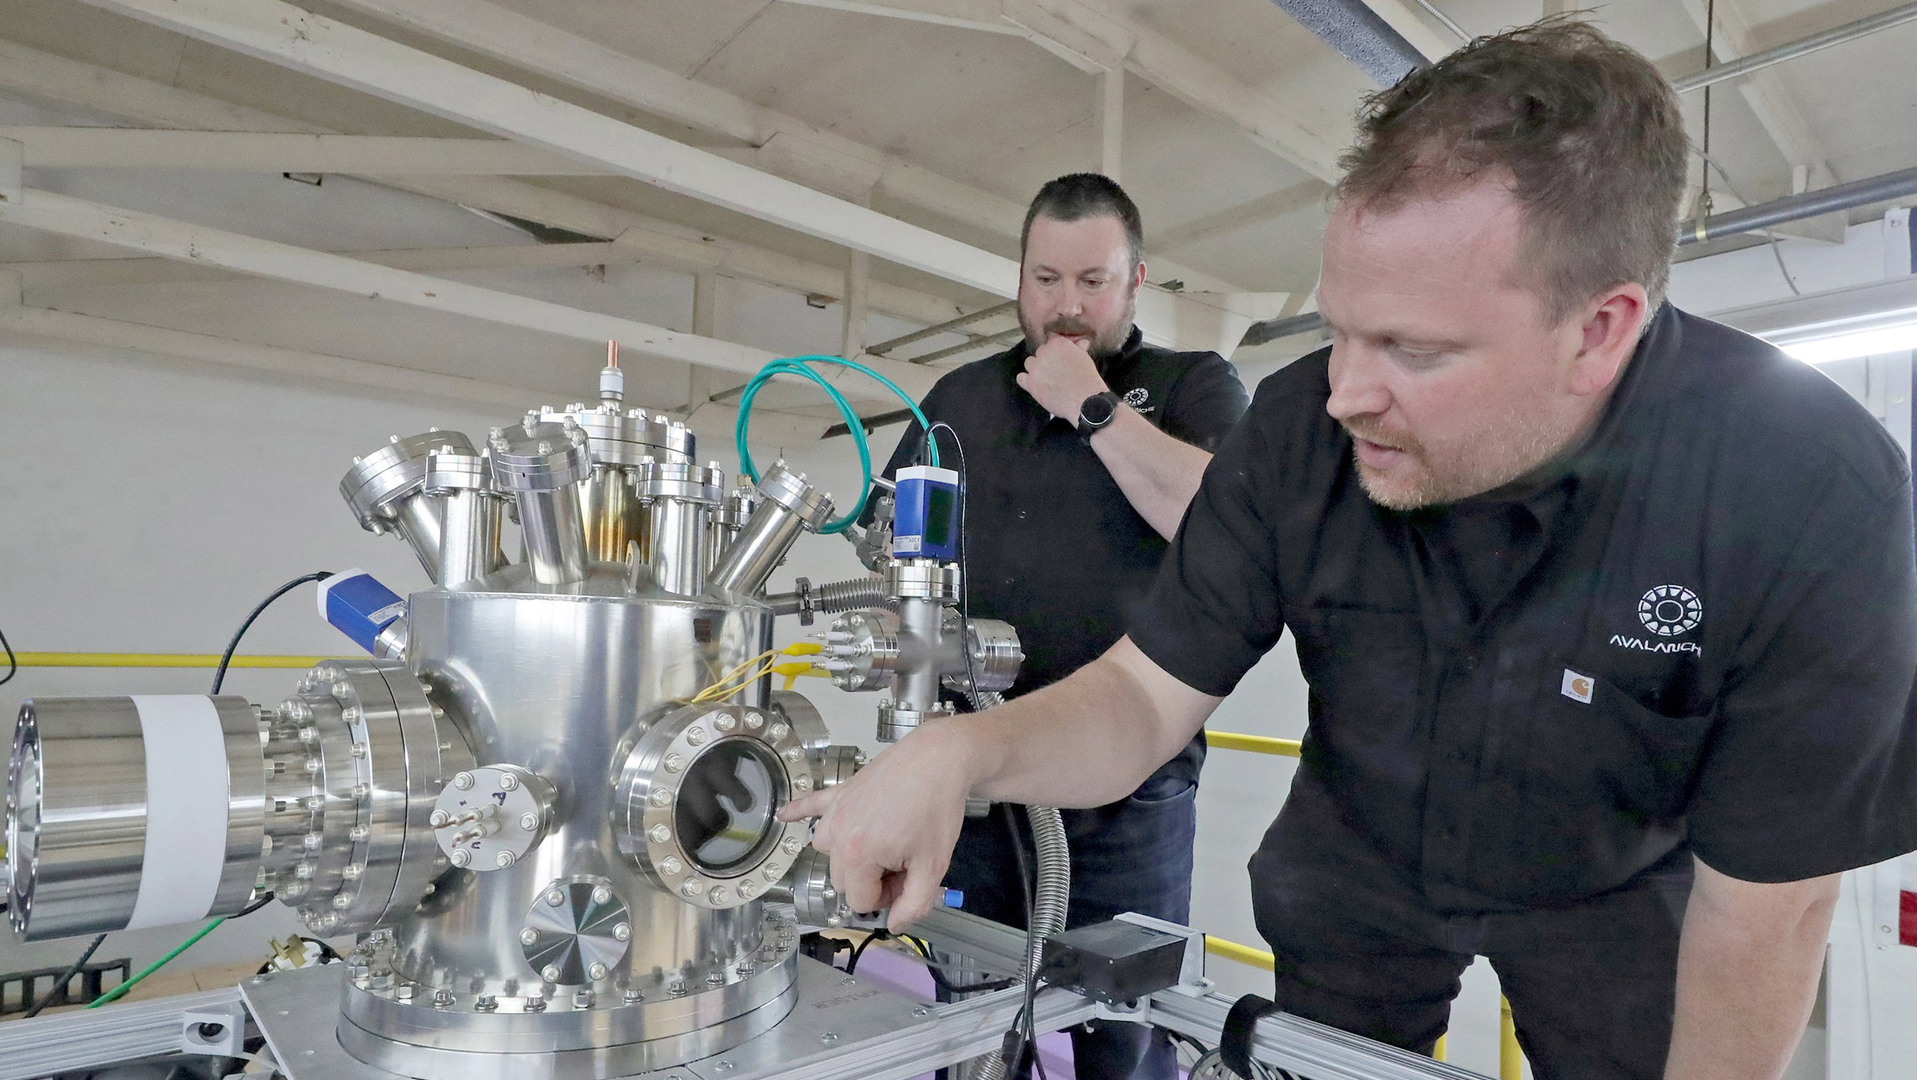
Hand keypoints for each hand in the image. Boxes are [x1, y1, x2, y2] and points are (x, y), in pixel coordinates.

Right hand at [777, 723, 971, 929]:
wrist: (939, 759)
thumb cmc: (937, 808)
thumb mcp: (934, 866)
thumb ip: (914, 904)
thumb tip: (895, 924)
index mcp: (858, 856)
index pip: (859, 900)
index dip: (887, 897)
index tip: (907, 879)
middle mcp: (838, 834)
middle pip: (844, 879)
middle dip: (871, 879)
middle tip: (904, 860)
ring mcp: (836, 811)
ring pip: (830, 851)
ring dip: (850, 855)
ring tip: (882, 842)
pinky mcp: (840, 792)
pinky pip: (811, 805)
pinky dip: (799, 812)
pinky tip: (783, 815)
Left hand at [1016, 335, 1108, 419]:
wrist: (1085, 400)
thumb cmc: (1087, 380)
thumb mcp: (1085, 358)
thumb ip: (1078, 349)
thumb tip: (1080, 343)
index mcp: (1058, 344)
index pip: (1051, 339)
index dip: (1054, 349)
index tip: (1057, 356)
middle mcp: (1045, 353)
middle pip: (1040, 352)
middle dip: (1047, 360)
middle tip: (1055, 371)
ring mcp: (1036, 368)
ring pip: (1029, 363)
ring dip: (1036, 369)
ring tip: (1047, 379)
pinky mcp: (1031, 383)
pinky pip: (1021, 378)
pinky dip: (1026, 380)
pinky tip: (1035, 384)